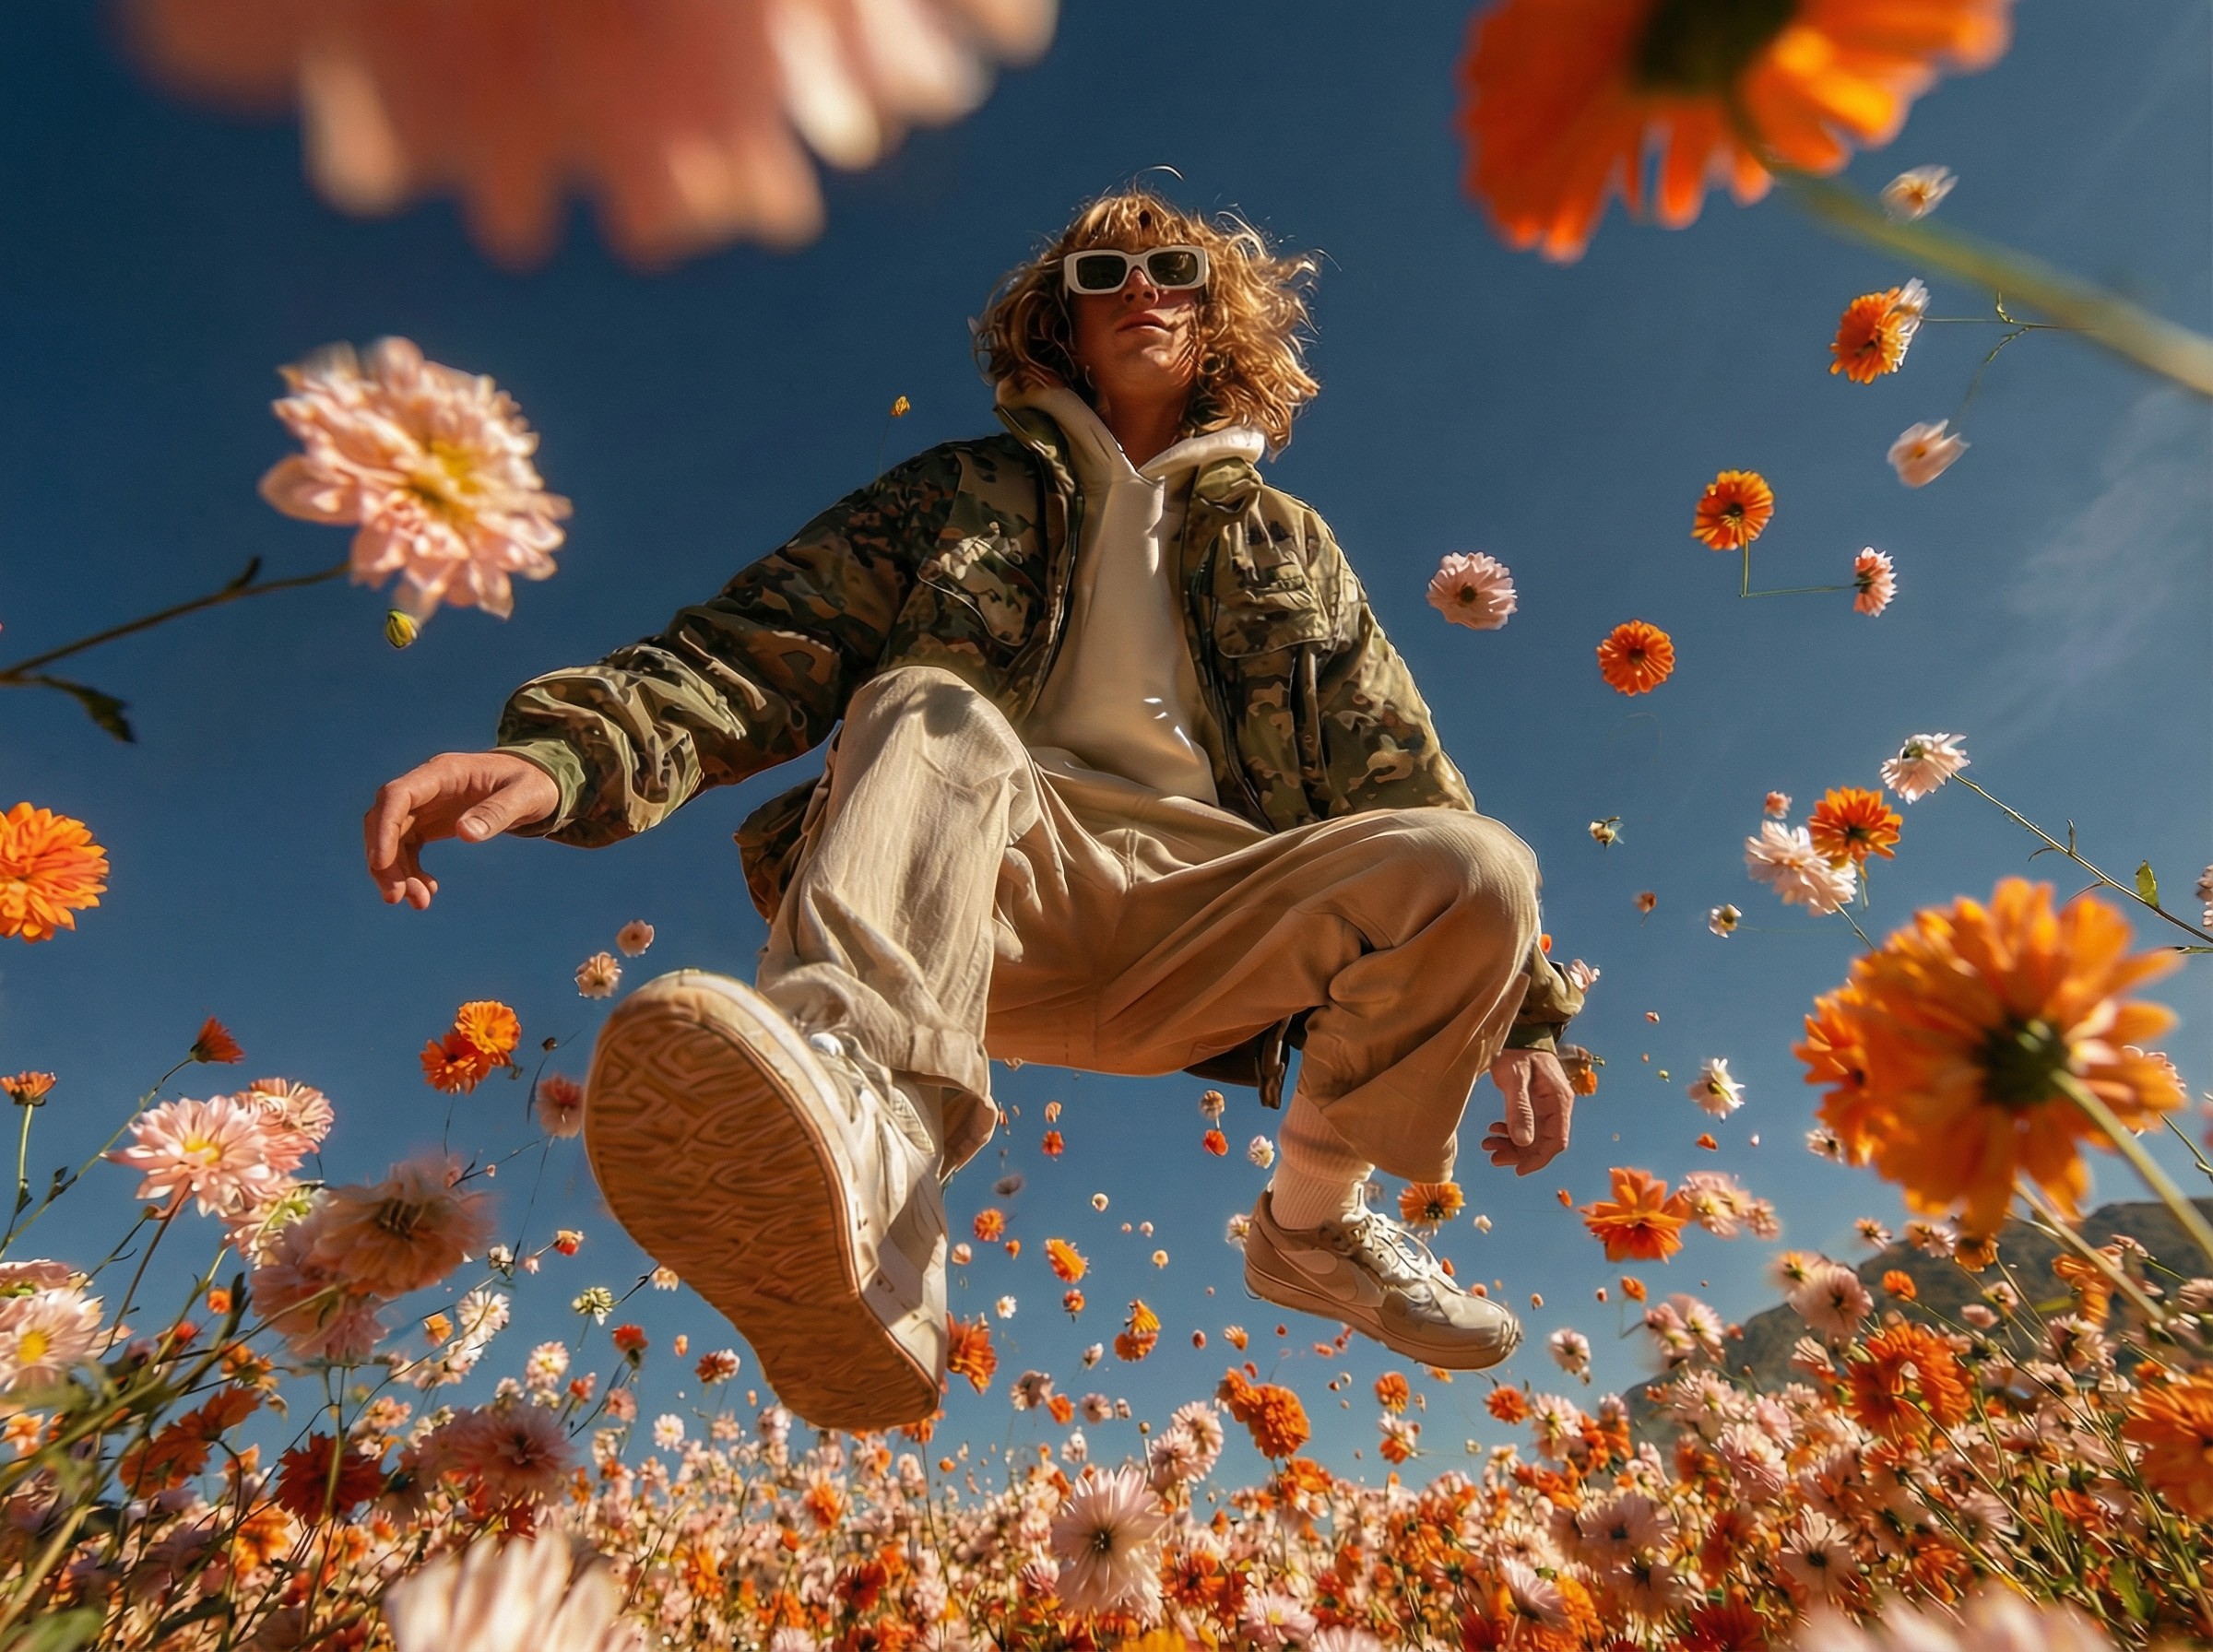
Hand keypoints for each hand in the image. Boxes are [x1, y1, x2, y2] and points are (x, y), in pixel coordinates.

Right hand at [364, 751, 559, 909]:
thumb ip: (498, 812)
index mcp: (444, 772)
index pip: (398, 795)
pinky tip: (428, 891)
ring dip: (397, 872)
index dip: (383, 828)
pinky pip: (408, 848)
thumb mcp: (527, 795)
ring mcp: (427, 804)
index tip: (379, 863)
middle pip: (386, 820)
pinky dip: (411, 871)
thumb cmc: (535, 782)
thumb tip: (465, 834)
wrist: (539, 781)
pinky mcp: (430, 822)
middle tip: (396, 897)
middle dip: (385, 860)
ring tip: (419, 903)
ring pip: (393, 838)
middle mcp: (427, 786)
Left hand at [1480, 1047, 1574, 1175]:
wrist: (1518, 1034)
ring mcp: (1547, 1106)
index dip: (1538, 1159)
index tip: (1518, 1170)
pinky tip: (1494, 1131)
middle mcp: (1557, 1107)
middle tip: (1493, 1157)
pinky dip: (1511, 1132)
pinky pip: (1526, 1126)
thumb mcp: (1515, 1079)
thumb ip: (1520, 1109)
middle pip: (1543, 1142)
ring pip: (1533, 1136)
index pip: (1556, 1141)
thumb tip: (1523, 1142)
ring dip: (1512, 1145)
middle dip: (1519, 1154)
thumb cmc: (1517, 1053)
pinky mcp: (1535, 1104)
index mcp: (1559, 1102)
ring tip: (1488, 1145)